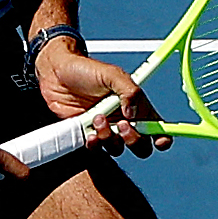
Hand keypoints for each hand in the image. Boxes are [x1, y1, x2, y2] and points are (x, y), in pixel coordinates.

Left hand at [36, 38, 163, 155]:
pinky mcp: (87, 135)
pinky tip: (88, 132)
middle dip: (134, 139)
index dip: (163, 137)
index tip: (159, 140)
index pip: (157, 126)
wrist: (55, 72)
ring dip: (109, 137)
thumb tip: (134, 114)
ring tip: (97, 118)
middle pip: (141, 145)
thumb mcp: (111, 74)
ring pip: (118, 148)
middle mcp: (123, 120)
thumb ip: (129, 91)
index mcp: (136, 106)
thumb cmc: (84, 69)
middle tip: (122, 125)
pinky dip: (94, 144)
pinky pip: (96, 149)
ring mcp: (106, 129)